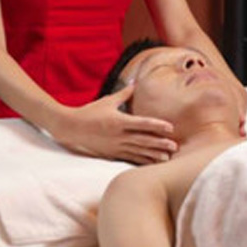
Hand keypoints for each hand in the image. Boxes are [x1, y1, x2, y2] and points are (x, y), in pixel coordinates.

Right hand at [49, 84, 177, 164]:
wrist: (72, 128)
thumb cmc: (90, 112)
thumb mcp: (107, 101)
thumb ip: (123, 94)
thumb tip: (135, 83)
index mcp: (119, 121)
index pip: (142, 123)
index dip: (157, 125)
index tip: (170, 127)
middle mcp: (118, 135)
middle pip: (143, 140)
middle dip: (160, 143)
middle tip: (174, 146)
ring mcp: (115, 147)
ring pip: (138, 152)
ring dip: (153, 155)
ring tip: (167, 158)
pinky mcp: (111, 154)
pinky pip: (129, 159)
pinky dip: (141, 161)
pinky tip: (151, 163)